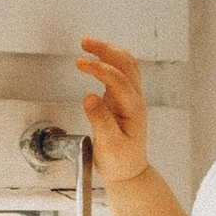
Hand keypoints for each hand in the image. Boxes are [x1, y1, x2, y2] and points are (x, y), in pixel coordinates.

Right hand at [76, 36, 150, 187]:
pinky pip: (121, 71)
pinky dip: (109, 59)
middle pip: (126, 64)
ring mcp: (130, 97)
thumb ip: (100, 121)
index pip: (119, 79)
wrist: (128, 171)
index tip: (80, 63)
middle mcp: (134, 99)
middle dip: (106, 49)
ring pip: (126, 64)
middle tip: (84, 43)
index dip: (100, 68)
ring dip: (108, 51)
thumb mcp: (109, 145)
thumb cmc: (119, 161)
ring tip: (87, 45)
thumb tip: (89, 97)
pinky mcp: (122, 98)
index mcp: (133, 109)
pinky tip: (95, 58)